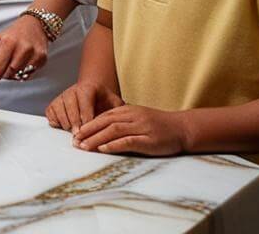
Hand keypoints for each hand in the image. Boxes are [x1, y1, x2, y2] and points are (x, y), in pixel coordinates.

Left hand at [0, 15, 48, 81]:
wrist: (36, 24)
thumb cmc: (13, 34)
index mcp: (7, 43)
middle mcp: (22, 49)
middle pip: (7, 75)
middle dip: (2, 73)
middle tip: (4, 63)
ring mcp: (34, 55)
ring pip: (18, 77)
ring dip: (13, 73)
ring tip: (14, 61)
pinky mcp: (42, 60)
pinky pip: (29, 75)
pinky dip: (24, 72)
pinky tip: (23, 62)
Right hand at [46, 80, 124, 132]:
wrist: (91, 91)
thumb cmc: (104, 100)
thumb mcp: (114, 102)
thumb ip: (120, 110)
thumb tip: (127, 120)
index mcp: (87, 88)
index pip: (84, 102)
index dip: (86, 116)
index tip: (90, 129)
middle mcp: (71, 90)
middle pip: (70, 107)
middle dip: (75, 123)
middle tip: (80, 137)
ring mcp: (61, 97)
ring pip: (59, 111)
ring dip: (66, 124)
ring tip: (75, 134)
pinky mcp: (53, 103)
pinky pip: (51, 113)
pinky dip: (56, 122)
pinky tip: (66, 129)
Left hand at [73, 104, 189, 154]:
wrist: (183, 128)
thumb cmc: (159, 125)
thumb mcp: (138, 118)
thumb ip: (121, 121)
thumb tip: (100, 131)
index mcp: (128, 110)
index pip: (103, 116)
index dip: (88, 125)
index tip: (75, 134)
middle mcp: (133, 117)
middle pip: (105, 122)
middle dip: (88, 132)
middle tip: (74, 142)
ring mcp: (142, 128)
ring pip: (113, 131)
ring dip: (96, 138)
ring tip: (84, 146)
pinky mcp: (149, 140)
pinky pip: (128, 141)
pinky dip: (114, 144)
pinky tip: (103, 149)